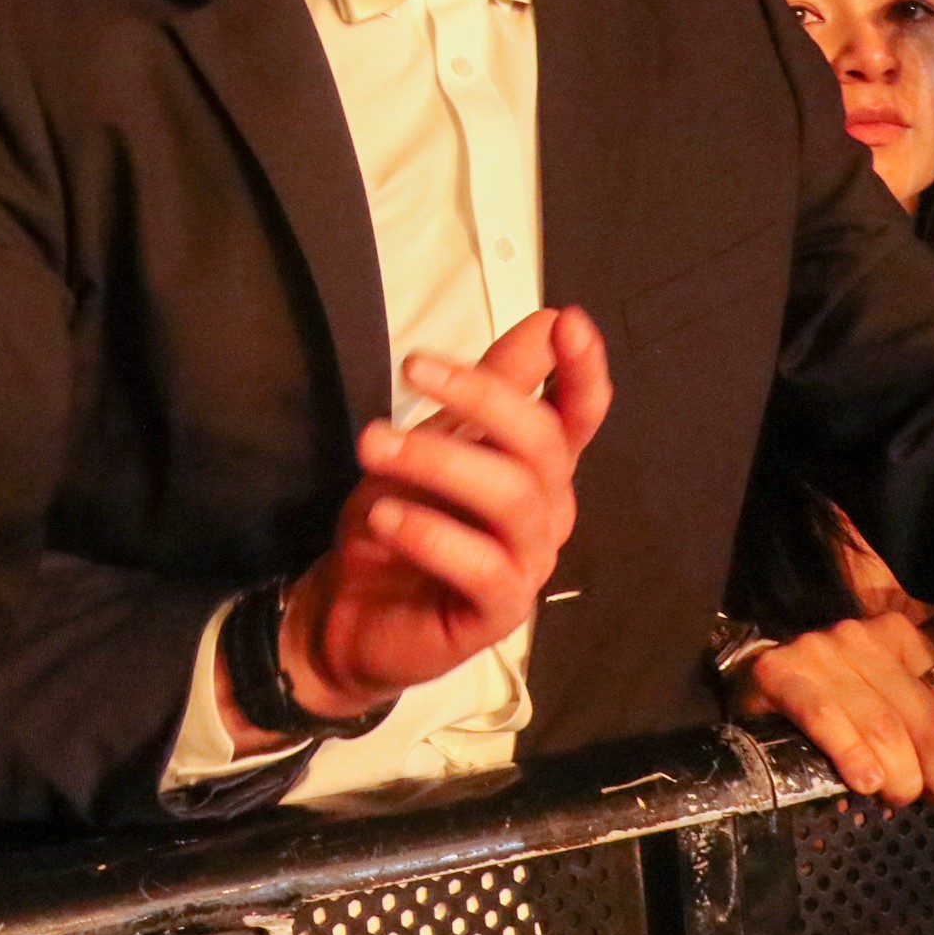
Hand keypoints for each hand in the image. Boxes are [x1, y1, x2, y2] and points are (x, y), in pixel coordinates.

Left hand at [262, 308, 611, 729]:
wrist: (349, 607)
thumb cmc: (402, 515)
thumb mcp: (436, 437)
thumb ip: (493, 385)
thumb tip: (549, 321)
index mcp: (537, 466)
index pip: (580, 416)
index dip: (584, 372)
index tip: (568, 322)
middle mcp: (546, 512)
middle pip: (544, 445)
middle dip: (481, 396)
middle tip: (411, 367)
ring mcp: (528, 565)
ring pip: (514, 499)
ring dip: (438, 461)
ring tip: (373, 446)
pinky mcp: (499, 613)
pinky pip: (484, 569)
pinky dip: (430, 534)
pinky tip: (384, 518)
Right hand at [730, 610, 933, 805]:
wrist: (754, 675)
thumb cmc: (837, 684)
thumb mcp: (895, 669)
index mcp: (899, 634)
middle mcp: (863, 636)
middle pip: (925, 721)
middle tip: (932, 798)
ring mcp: (820, 652)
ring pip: (882, 727)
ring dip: (898, 775)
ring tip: (895, 797)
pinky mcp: (781, 673)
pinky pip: (827, 720)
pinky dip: (852, 756)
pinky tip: (863, 782)